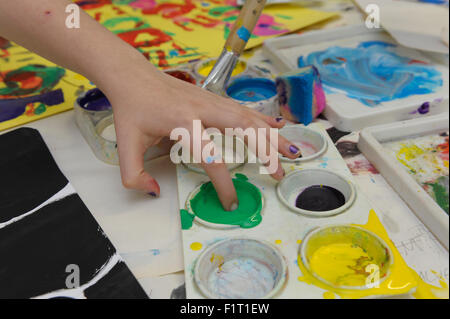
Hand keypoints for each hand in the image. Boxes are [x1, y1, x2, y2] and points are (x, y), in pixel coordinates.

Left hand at [102, 59, 301, 210]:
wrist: (134, 77)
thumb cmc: (132, 110)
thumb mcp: (125, 145)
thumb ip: (134, 174)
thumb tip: (154, 193)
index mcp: (184, 124)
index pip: (212, 158)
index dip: (223, 184)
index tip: (231, 202)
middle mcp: (204, 110)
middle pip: (244, 130)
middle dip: (266, 152)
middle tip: (281, 173)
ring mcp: (213, 102)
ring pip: (250, 118)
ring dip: (273, 135)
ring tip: (293, 151)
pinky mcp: (216, 99)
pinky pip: (245, 109)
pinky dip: (264, 118)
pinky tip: (279, 125)